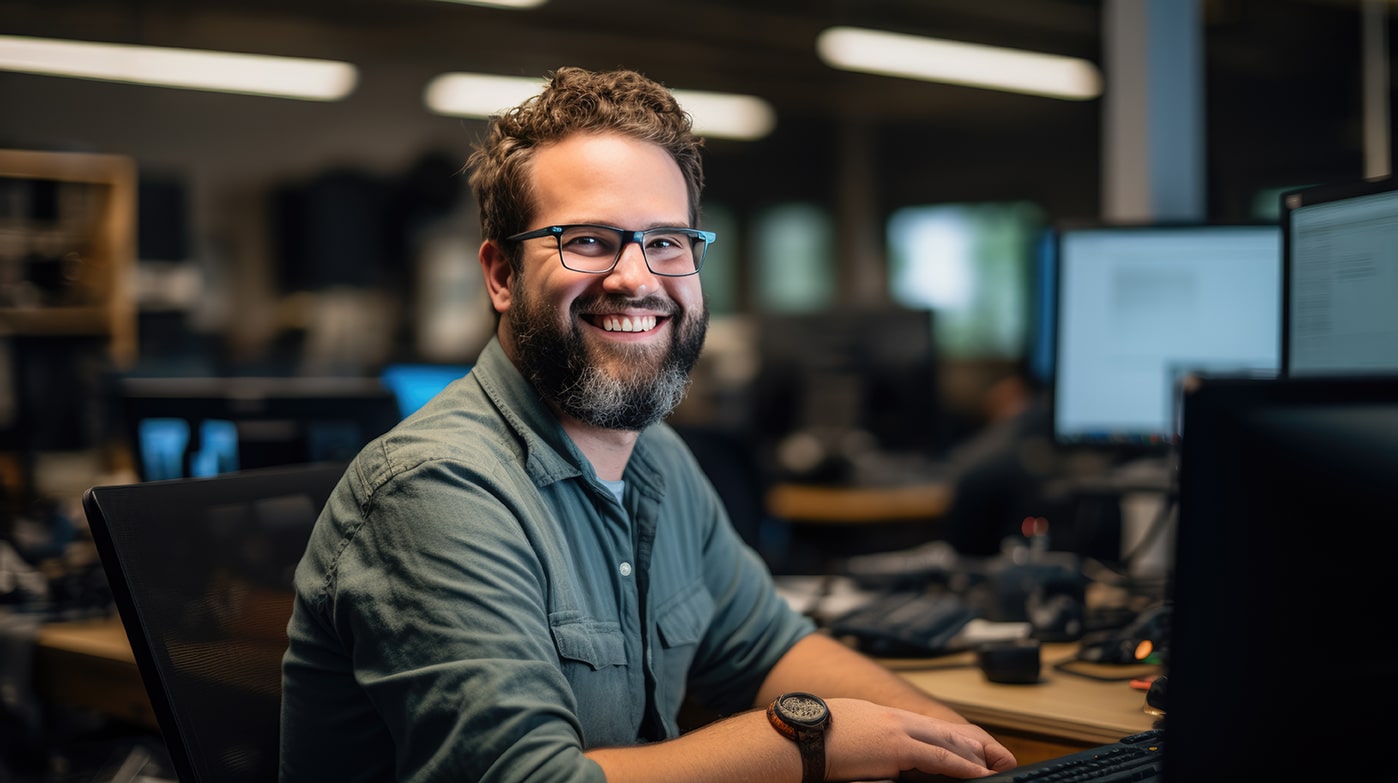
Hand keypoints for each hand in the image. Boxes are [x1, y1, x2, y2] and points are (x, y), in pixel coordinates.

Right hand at [822, 698, 1017, 780]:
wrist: (795, 736)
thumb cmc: (806, 738)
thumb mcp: (839, 732)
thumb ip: (860, 739)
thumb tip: (862, 753)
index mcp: (878, 716)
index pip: (924, 726)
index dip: (950, 737)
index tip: (968, 747)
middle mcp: (892, 718)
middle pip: (942, 730)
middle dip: (972, 744)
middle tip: (996, 755)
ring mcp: (896, 730)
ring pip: (947, 742)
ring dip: (974, 755)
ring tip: (996, 766)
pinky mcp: (896, 747)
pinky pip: (939, 758)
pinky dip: (963, 766)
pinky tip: (980, 774)